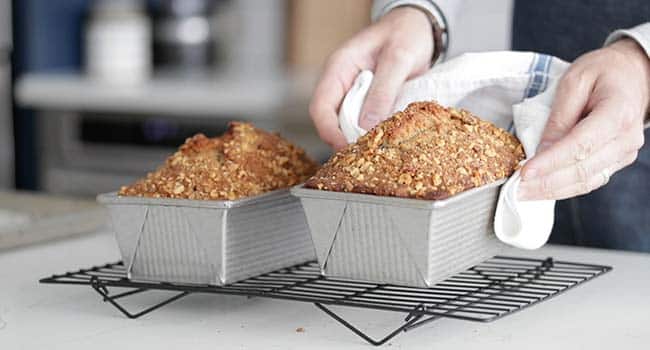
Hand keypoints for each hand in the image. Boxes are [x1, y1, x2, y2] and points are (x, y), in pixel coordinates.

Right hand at [309, 7, 433, 148]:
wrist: (420, 27)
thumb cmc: (406, 33)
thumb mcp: (398, 58)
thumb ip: (383, 90)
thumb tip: (366, 126)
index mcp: (339, 68)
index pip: (320, 107)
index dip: (330, 132)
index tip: (347, 149)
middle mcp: (342, 85)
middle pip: (332, 122)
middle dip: (346, 141)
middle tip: (368, 156)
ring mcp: (355, 95)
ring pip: (349, 126)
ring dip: (362, 139)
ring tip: (380, 151)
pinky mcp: (370, 104)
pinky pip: (366, 124)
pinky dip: (375, 134)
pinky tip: (388, 140)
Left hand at [519, 39, 649, 200]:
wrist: (633, 75)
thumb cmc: (603, 72)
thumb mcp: (574, 81)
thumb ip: (559, 117)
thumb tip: (541, 151)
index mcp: (618, 113)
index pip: (580, 145)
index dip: (550, 162)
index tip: (525, 172)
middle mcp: (626, 139)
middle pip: (582, 170)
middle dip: (545, 182)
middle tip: (515, 189)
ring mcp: (624, 153)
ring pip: (585, 182)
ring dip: (551, 191)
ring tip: (522, 193)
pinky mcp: (616, 161)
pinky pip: (589, 181)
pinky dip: (563, 188)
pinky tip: (540, 189)